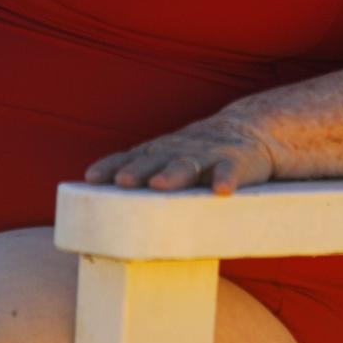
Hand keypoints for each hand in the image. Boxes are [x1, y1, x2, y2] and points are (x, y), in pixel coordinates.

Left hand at [85, 114, 276, 195]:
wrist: (251, 129)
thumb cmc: (198, 154)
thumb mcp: (169, 158)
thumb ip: (145, 174)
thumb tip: (104, 212)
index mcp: (161, 152)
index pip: (130, 158)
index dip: (111, 166)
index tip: (91, 178)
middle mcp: (180, 151)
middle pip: (154, 160)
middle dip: (137, 170)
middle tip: (122, 181)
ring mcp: (208, 155)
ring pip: (187, 164)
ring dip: (173, 173)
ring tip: (160, 184)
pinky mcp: (236, 162)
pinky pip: (229, 170)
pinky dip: (225, 178)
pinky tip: (221, 190)